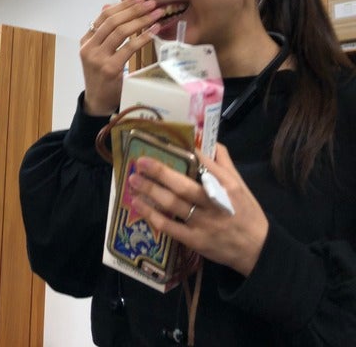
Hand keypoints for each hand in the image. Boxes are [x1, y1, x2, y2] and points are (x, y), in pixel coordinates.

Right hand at [80, 0, 162, 114]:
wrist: (97, 101)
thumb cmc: (101, 76)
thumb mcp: (97, 52)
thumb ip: (103, 32)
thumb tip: (108, 6)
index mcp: (86, 41)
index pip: (104, 16)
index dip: (123, 5)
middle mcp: (89, 48)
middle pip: (112, 21)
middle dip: (134, 10)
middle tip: (152, 3)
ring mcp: (98, 59)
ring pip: (120, 31)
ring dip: (141, 20)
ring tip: (156, 14)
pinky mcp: (110, 69)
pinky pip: (129, 48)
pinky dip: (143, 37)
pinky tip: (154, 31)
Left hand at [126, 143, 268, 276]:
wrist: (258, 249)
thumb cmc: (246, 212)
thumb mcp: (240, 185)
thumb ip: (224, 163)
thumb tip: (207, 141)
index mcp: (227, 187)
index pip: (204, 165)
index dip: (184, 153)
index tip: (164, 143)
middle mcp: (214, 204)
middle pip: (183, 186)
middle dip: (160, 172)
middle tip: (140, 162)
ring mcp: (203, 223)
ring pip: (172, 204)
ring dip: (150, 191)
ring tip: (133, 180)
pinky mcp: (195, 240)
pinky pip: (169, 226)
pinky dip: (152, 215)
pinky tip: (137, 204)